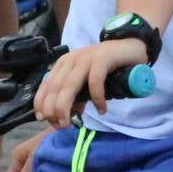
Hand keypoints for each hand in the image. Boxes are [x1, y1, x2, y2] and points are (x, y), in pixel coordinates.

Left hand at [33, 38, 147, 127]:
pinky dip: (96, 98)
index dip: (41, 103)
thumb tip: (72, 113)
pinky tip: (101, 109)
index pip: (46, 85)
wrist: (130, 46)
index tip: (44, 119)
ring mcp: (86, 58)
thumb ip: (78, 94)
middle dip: (54, 109)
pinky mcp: (102, 59)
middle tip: (61, 125)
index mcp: (63, 64)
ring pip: (69, 85)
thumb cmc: (108, 66)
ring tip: (70, 123)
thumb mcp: (86, 80)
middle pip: (55, 87)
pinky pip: (95, 82)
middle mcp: (71, 60)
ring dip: (66, 106)